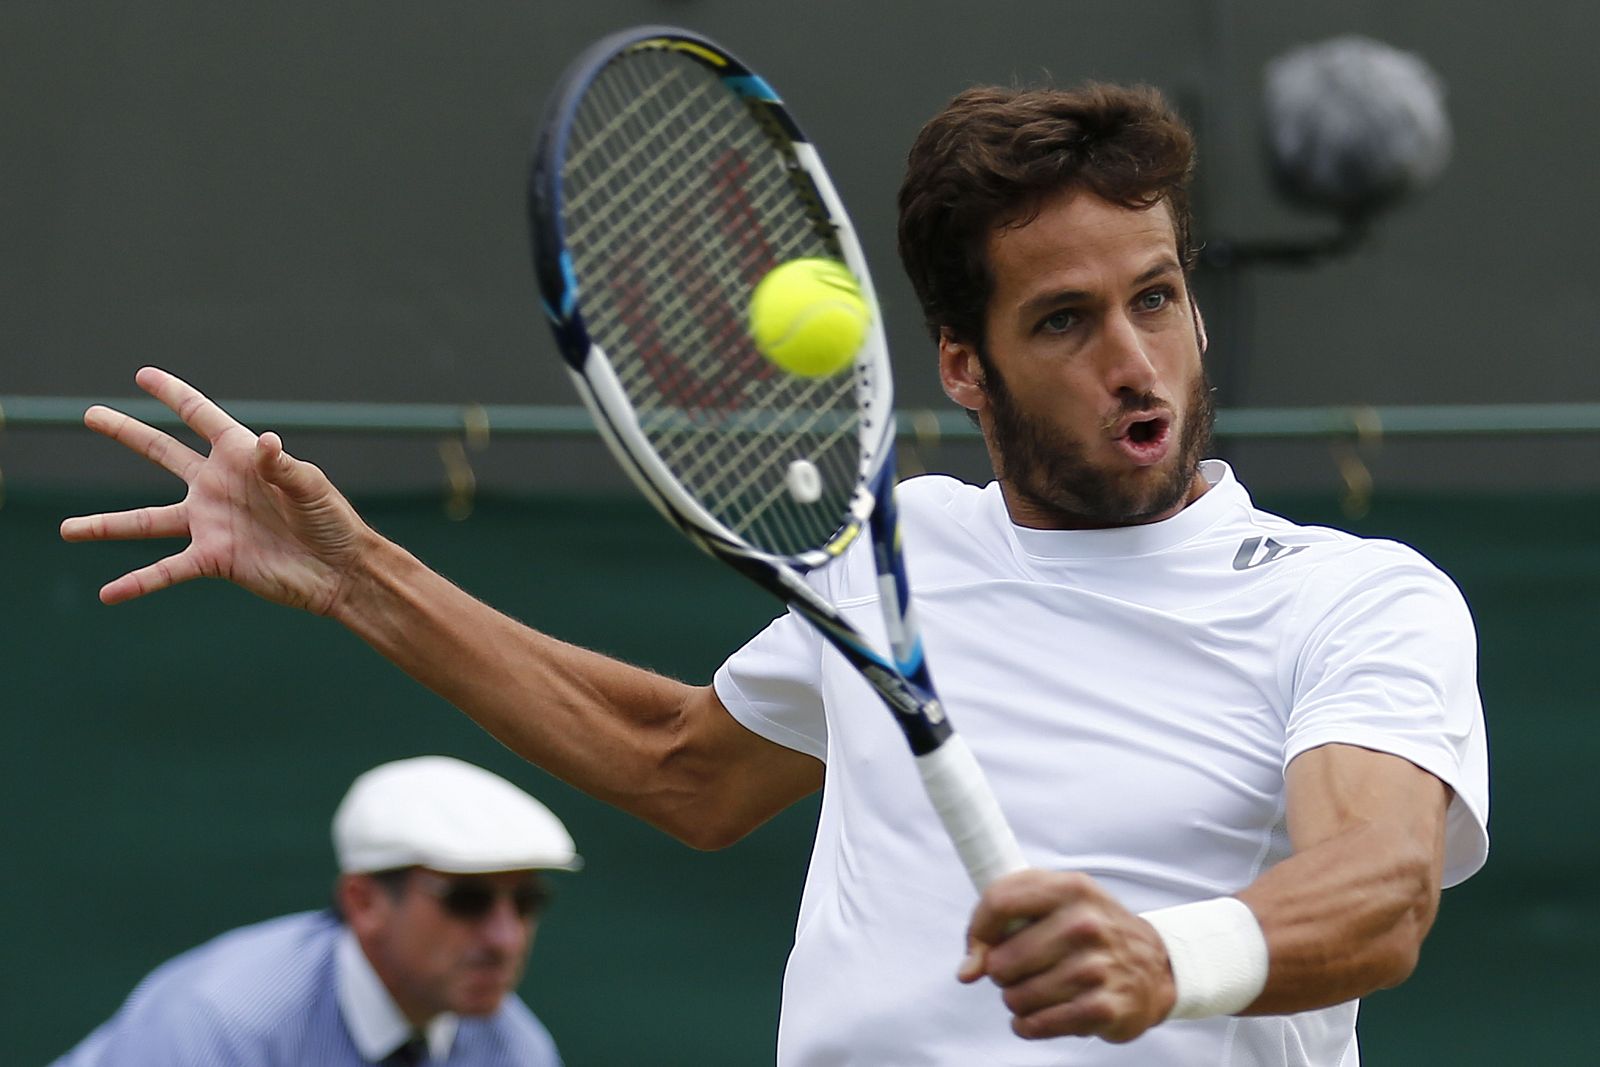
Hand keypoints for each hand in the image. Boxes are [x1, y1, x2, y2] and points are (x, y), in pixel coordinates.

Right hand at [60, 367, 373, 614]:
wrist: (338, 569)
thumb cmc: (330, 520)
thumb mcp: (310, 486)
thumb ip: (285, 466)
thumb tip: (268, 443)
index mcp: (241, 456)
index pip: (201, 417)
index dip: (173, 395)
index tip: (143, 375)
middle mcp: (217, 486)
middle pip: (162, 454)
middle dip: (127, 432)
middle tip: (90, 414)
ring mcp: (210, 522)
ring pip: (147, 520)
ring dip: (106, 525)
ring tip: (66, 529)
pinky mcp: (213, 559)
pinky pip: (167, 570)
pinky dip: (138, 582)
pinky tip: (108, 594)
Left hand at [959, 870, 1175, 1042]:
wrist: (1156, 966)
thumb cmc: (1090, 932)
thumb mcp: (1056, 904)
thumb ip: (1003, 920)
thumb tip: (967, 970)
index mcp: (1071, 888)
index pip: (999, 901)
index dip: (978, 929)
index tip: (980, 947)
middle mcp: (1085, 924)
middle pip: (1001, 961)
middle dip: (1003, 972)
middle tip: (1025, 969)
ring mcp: (1096, 968)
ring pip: (1016, 997)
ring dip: (1020, 1000)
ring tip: (1042, 989)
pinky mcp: (1102, 1008)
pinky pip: (1036, 1025)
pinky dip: (1030, 1024)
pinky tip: (1043, 1014)